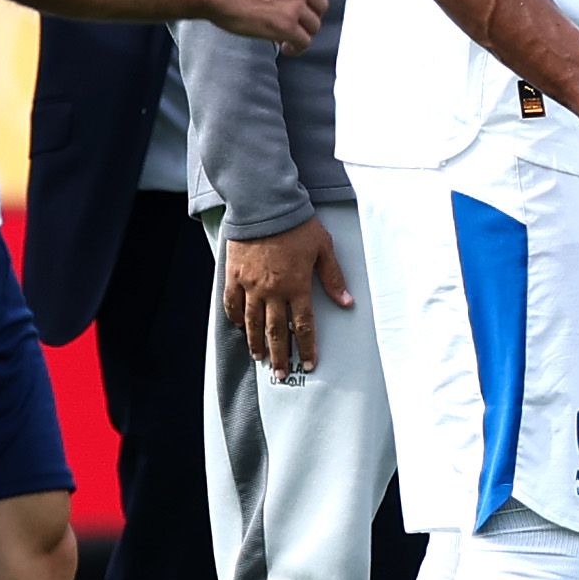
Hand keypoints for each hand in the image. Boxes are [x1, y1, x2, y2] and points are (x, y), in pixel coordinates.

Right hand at [209, 0, 326, 51]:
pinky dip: (297, 48)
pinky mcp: (287, 26)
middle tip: (299, 24)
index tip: (307, 6)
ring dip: (303, 33)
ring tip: (290, 39)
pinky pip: (304, 42)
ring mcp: (295, 5)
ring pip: (314, 25)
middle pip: (321, 5)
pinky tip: (286, 48)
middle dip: (311, 16)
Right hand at [226, 217, 352, 377]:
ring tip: (260, 357)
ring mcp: (251, 285)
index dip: (307, 347)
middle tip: (280, 374)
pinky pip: (232, 303)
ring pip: (252, 323)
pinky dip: (235, 318)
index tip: (309, 363)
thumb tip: (347, 302)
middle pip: (276, 332)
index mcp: (297, 286)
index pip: (303, 326)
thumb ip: (333, 278)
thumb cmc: (296, 224)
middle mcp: (273, 291)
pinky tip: (238, 328)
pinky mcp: (234, 276)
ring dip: (256, 343)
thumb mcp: (323, 248)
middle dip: (281, 356)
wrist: (263, 205)